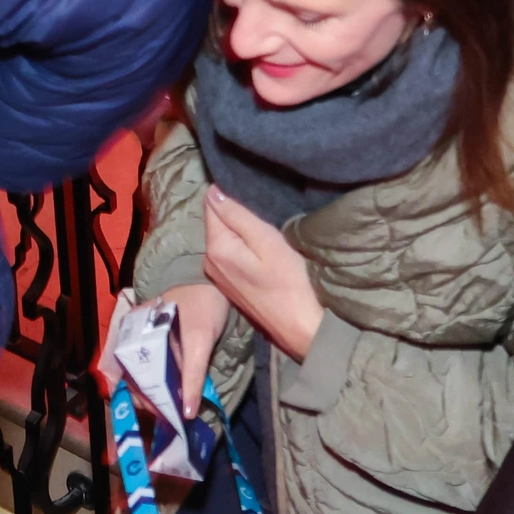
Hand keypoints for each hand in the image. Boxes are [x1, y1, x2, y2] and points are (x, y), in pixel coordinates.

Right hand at [106, 278, 235, 402]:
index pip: (125, 375)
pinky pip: (154, 368)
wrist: (215, 281)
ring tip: (172, 410)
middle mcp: (132, 338)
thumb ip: (192, 377)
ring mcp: (144, 341)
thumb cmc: (204, 305)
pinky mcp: (158, 343)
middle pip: (134, 378)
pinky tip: (173, 396)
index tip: (158, 414)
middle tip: (170, 417)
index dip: (139, 398)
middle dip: (150, 400)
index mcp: (131, 334)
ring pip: (144, 375)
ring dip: (156, 394)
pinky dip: (162, 383)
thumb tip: (186, 414)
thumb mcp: (199, 342)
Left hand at [202, 189, 325, 361]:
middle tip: (261, 201)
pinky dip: (243, 244)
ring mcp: (220, 276)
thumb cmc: (291, 282)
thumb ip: (238, 216)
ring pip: (225, 237)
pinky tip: (260, 243)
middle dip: (234, 209)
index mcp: (216, 248)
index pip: (212, 204)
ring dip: (239, 226)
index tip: (249, 185)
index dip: (229, 191)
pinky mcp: (232, 284)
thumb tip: (213, 191)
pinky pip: (231, 252)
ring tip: (264, 219)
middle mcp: (210, 261)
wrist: (303, 328)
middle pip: (217, 221)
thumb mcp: (267, 242)